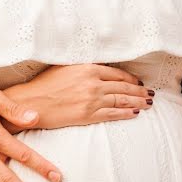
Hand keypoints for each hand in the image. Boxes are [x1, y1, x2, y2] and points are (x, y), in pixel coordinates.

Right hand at [4, 64, 153, 130]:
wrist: (30, 103)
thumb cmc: (44, 84)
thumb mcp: (65, 67)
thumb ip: (84, 67)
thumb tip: (100, 67)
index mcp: (88, 68)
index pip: (117, 73)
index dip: (131, 78)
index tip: (139, 82)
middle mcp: (92, 83)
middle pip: (123, 87)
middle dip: (139, 91)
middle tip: (150, 94)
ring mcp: (91, 100)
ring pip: (121, 100)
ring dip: (138, 102)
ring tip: (148, 103)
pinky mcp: (87, 115)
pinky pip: (112, 114)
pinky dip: (125, 114)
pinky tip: (134, 113)